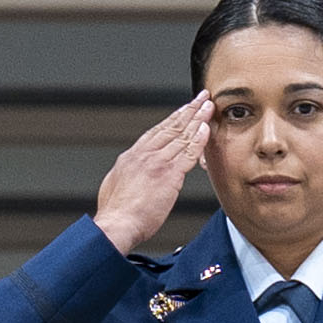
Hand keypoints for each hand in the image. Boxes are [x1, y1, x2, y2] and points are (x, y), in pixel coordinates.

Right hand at [94, 95, 212, 251]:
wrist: (117, 224)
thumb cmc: (116, 213)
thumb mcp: (115, 185)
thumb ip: (128, 175)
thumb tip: (131, 174)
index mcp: (132, 156)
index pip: (156, 132)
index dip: (172, 119)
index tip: (183, 110)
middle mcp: (144, 155)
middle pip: (171, 127)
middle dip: (188, 110)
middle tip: (200, 98)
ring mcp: (157, 163)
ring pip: (182, 136)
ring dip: (197, 119)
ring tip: (208, 106)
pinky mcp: (169, 175)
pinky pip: (189, 153)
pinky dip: (199, 139)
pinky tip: (206, 128)